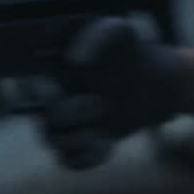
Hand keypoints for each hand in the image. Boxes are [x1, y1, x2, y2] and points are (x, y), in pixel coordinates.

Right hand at [37, 17, 191, 168]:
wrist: (158, 82)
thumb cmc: (132, 52)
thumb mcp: (121, 32)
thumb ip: (98, 35)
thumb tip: (76, 61)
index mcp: (55, 72)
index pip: (35, 88)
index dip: (43, 93)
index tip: (58, 89)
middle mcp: (57, 99)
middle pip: (46, 119)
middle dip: (71, 113)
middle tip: (100, 103)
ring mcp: (70, 124)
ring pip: (54, 142)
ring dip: (74, 141)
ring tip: (98, 134)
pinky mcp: (86, 143)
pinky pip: (72, 161)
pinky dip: (85, 158)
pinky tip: (106, 146)